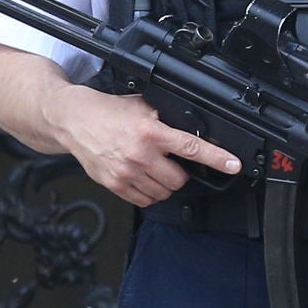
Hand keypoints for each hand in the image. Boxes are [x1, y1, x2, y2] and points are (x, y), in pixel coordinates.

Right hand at [55, 85, 241, 204]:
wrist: (74, 120)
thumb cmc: (108, 112)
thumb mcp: (143, 106)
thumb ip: (168, 118)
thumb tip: (194, 128)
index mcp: (151, 132)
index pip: (192, 148)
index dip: (217, 158)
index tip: (233, 166)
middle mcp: (140, 154)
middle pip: (179, 179)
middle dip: (180, 172)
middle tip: (170, 162)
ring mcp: (126, 172)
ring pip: (163, 192)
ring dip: (165, 184)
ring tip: (153, 168)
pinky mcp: (115, 184)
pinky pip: (145, 200)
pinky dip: (150, 193)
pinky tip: (143, 178)